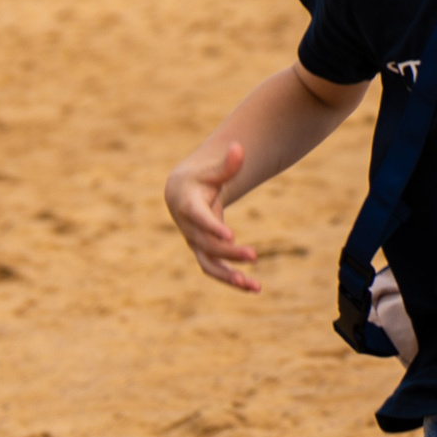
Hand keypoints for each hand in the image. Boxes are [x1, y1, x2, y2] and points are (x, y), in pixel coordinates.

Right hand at [165, 140, 261, 291]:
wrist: (181, 193)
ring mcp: (196, 244)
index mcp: (188, 206)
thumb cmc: (200, 178)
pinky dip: (234, 280)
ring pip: (210, 265)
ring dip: (230, 277)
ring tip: (253, 285)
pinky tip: (256, 288)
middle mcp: (189, 230)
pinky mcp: (206, 254)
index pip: (199, 219)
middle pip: (207, 245)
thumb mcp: (211, 169)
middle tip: (254, 255)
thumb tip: (240, 147)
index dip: (212, 228)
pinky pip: (218, 271)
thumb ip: (227, 163)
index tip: (230, 236)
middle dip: (229, 253)